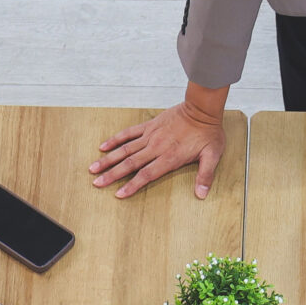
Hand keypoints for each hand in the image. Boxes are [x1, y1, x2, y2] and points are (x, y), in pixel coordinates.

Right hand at [90, 95, 224, 200]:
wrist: (202, 109)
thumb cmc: (208, 133)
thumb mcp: (212, 156)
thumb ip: (205, 176)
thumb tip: (201, 195)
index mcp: (169, 158)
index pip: (146, 175)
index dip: (132, 186)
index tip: (118, 194)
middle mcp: (156, 148)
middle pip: (130, 163)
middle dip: (112, 174)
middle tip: (96, 183)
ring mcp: (150, 136)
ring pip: (125, 149)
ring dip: (108, 159)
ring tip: (93, 168)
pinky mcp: (149, 126)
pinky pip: (128, 133)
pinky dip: (115, 140)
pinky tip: (103, 146)